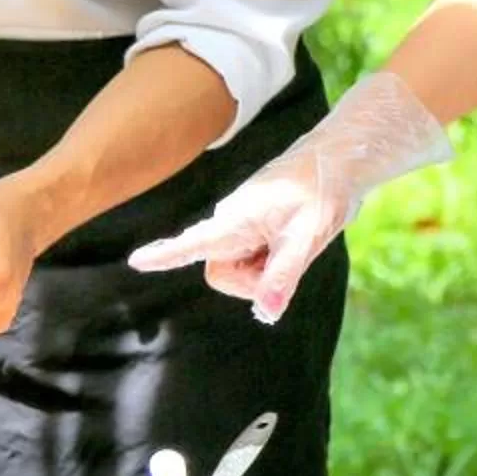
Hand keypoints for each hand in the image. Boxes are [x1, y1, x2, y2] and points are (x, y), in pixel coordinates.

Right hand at [128, 71, 449, 323]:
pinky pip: (253, 259)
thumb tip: (265, 315)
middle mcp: (231, 221)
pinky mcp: (253, 227)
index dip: (166, 255)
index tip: (136, 260)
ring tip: (296, 239)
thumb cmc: (324, 192)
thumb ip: (283, 276)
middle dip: (253, 282)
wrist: (340, 160)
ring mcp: (241, 224)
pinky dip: (272, 260)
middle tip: (292, 258)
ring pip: (239, 270)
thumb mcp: (308, 237)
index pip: (194, 242)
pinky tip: (293, 237)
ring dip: (266, 270)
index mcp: (237, 219)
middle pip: (222, 274)